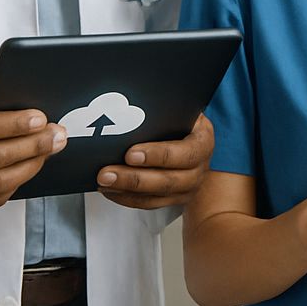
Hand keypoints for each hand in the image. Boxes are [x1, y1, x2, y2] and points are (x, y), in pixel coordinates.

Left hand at [97, 114, 214, 209]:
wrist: (194, 139)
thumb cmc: (182, 121)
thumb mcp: (181, 110)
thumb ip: (165, 109)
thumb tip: (134, 101)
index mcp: (203, 143)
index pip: (185, 153)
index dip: (158, 155)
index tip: (130, 154)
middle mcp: (199, 169)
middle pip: (168, 181)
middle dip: (133, 178)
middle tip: (106, 173)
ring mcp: (187, 187)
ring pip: (155, 196)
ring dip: (125, 191)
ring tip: (103, 182)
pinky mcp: (173, 199)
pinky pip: (148, 204)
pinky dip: (125, 198)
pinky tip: (109, 189)